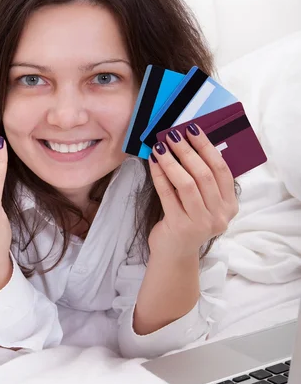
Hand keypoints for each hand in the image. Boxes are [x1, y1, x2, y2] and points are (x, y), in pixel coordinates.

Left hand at [147, 124, 238, 259]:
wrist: (175, 253)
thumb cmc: (188, 221)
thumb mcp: (204, 203)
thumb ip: (202, 180)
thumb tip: (187, 143)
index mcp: (230, 206)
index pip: (222, 170)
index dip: (207, 147)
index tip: (193, 130)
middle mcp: (219, 216)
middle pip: (204, 175)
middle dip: (187, 151)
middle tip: (173, 135)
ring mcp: (200, 223)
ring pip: (187, 184)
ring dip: (172, 161)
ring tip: (160, 146)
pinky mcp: (180, 226)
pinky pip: (168, 194)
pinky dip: (160, 175)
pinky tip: (153, 162)